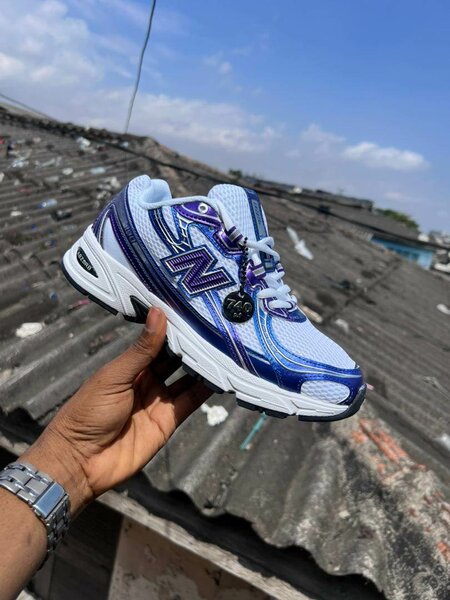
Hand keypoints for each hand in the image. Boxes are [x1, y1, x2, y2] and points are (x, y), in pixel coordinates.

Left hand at [22, 308, 211, 512]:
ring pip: (186, 379)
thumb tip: (158, 311)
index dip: (173, 328)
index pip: (156, 342)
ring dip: (202, 366)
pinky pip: (190, 402)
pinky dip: (205, 390)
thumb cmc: (89, 411)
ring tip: (224, 347)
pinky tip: (221, 376)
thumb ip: (142, 348)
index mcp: (130, 366)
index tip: (193, 310)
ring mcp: (159, 401)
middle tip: (216, 326)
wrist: (82, 461)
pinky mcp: (168, 422)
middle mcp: (146, 381)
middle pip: (174, 360)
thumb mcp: (115, 375)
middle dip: (191, 345)